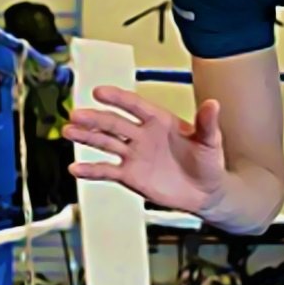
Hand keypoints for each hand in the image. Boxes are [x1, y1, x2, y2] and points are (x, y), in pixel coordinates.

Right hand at [61, 85, 226, 214]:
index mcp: (159, 121)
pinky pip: (106, 171)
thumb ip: (207, 123)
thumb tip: (213, 104)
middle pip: (114, 123)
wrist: (206, 192)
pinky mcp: (130, 175)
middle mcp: (142, 134)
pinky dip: (91, 170)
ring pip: (105, 143)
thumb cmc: (208, 162)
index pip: (134, 106)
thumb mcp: (210, 141)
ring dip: (87, 137)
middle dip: (95, 119)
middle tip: (77, 114)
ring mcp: (134, 154)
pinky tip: (76, 169)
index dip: (117, 99)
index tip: (99, 92)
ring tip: (69, 131)